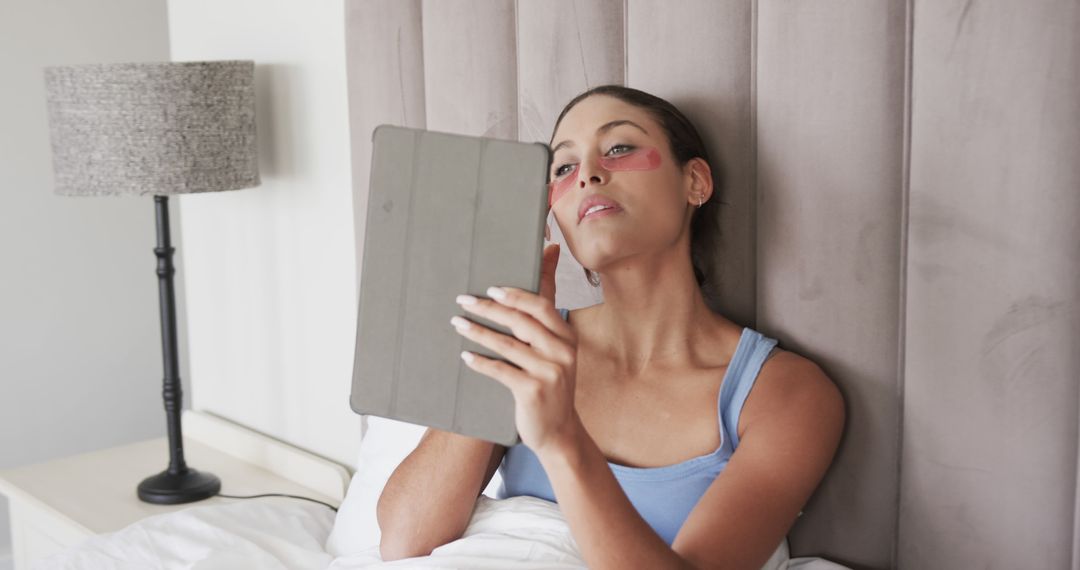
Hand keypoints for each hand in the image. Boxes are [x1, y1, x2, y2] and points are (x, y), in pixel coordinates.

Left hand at [451, 240, 580, 454]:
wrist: (558, 431)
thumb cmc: (551, 381)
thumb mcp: (555, 343)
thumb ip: (548, 301)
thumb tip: (550, 249)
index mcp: (567, 335)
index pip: (541, 306)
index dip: (515, 294)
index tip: (490, 288)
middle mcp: (562, 351)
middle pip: (522, 321)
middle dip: (490, 309)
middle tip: (464, 300)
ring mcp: (550, 372)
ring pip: (508, 344)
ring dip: (478, 332)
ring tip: (457, 323)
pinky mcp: (534, 391)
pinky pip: (502, 370)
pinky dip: (482, 362)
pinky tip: (466, 356)